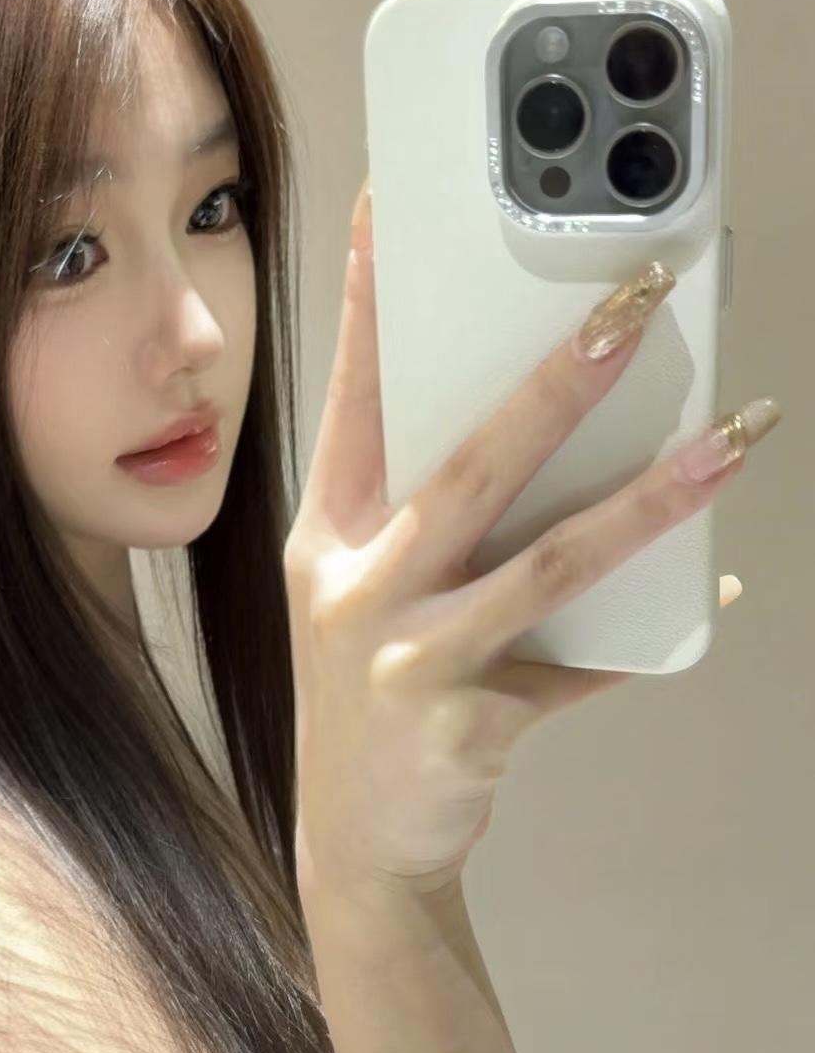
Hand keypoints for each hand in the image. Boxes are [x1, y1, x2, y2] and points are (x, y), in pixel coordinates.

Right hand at [284, 175, 780, 896]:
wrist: (357, 840)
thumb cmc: (370, 697)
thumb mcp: (368, 597)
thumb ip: (430, 523)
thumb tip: (551, 441)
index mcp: (327, 538)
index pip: (351, 399)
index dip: (373, 304)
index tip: (393, 211)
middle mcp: (355, 586)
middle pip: (469, 463)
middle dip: (558, 376)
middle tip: (636, 301)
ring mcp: (405, 654)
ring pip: (542, 560)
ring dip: (644, 498)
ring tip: (725, 442)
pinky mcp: (465, 718)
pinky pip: (583, 666)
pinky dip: (652, 630)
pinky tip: (712, 595)